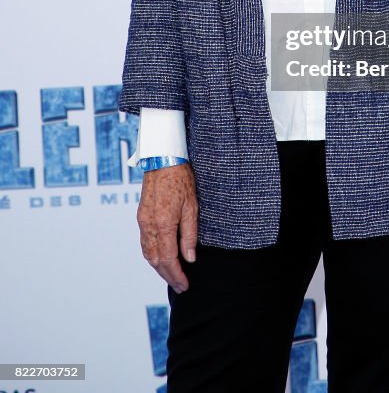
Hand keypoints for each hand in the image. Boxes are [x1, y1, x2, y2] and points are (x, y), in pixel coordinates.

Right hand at [137, 162, 197, 293]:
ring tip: (172, 275)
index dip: (176, 275)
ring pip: (147, 253)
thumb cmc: (181, 179)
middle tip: (180, 286)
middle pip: (155, 260)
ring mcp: (142, 221)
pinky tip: (160, 258)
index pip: (168, 259)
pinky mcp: (141, 216)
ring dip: (159, 267)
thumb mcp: (191, 207)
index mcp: (163, 225)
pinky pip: (144, 242)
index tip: (185, 285)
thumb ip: (189, 235)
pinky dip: (152, 255)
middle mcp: (149, 226)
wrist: (163, 159)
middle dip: (168, 276)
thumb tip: (190, 258)